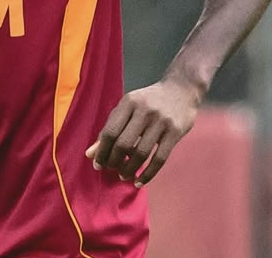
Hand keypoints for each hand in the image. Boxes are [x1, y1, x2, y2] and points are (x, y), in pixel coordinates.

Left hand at [84, 78, 201, 186]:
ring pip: (141, 153)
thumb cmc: (148, 101)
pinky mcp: (175, 132)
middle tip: (111, 170)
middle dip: (114, 161)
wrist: (182, 88)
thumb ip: (109, 128)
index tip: (97, 164)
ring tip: (124, 175)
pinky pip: (160, 159)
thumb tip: (90, 154)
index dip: (101, 151)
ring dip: (129, 169)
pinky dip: (148, 174)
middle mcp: (144, 110)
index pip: (110, 132)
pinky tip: (139, 181)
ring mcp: (161, 121)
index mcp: (129, 102)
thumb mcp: (127, 108)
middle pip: (124, 143)